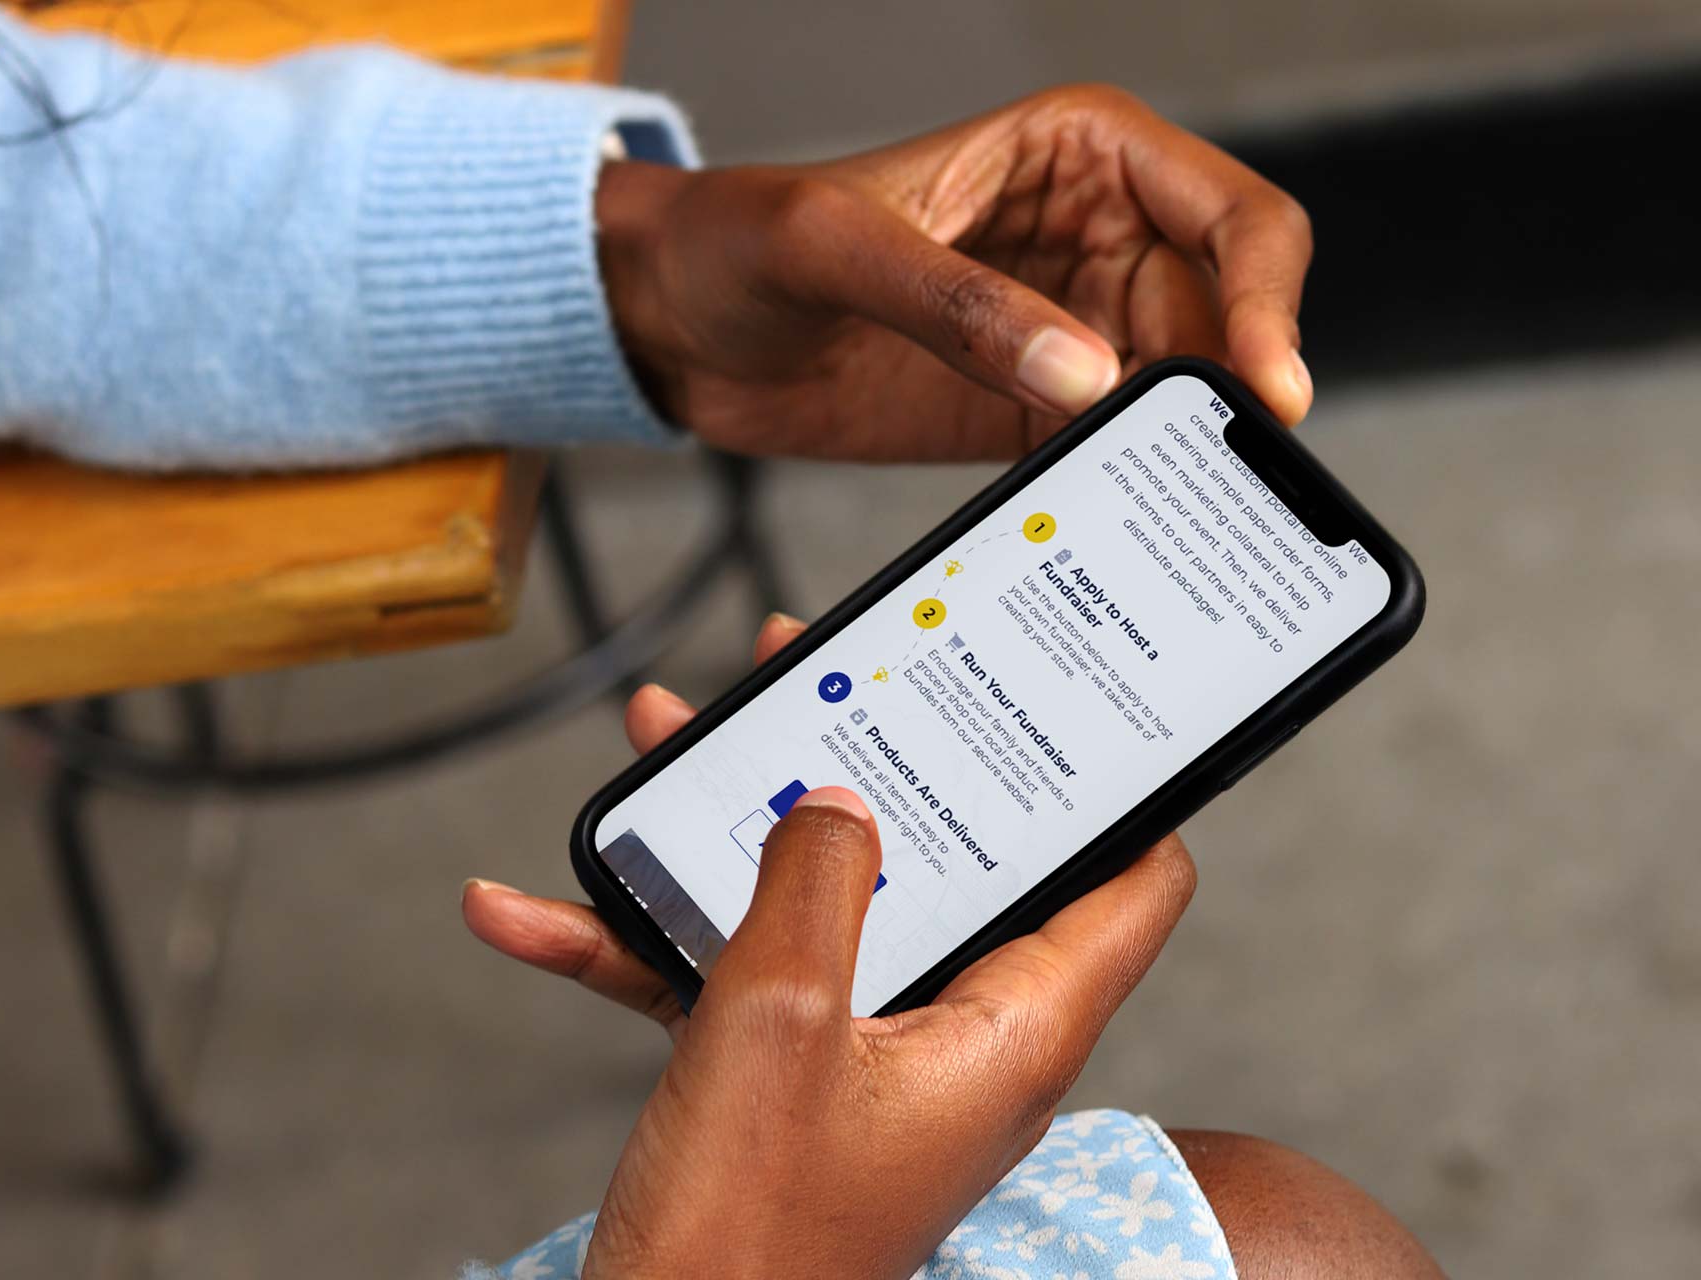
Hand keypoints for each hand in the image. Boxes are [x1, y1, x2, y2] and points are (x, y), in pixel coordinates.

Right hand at [463, 616, 1196, 1276]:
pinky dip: (651, 941)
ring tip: (665, 744)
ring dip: (733, 836)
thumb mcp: (776, 1022)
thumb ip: (813, 886)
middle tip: (817, 682)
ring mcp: (872, 1062)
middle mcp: (959, 1041)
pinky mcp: (795, 1084)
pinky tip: (538, 910)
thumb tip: (838, 804)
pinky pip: (737, 981)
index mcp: (1010, 1031)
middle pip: (949, 865)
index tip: (1071, 707)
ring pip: (825, 908)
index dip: (1119, 788)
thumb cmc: (744, 1242)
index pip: (1131, 885)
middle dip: (873, 769)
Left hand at [597, 84, 1311, 461]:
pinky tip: (1098, 527)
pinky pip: (1101, 453)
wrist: (669, 320)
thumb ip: (958, 304)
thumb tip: (1085, 374)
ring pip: (1173, 399)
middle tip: (1214, 480)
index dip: (1267, 301)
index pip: (1234, 217)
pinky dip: (1111, 490)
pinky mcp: (1024, 410)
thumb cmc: (737, 237)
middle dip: (1224, 398)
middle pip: (1222, 323)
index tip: (1263, 389)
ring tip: (1160, 515)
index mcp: (1081, 156)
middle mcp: (1095, 239)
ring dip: (1173, 456)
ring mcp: (1066, 331)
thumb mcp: (835, 247)